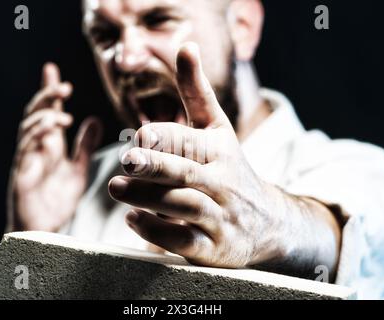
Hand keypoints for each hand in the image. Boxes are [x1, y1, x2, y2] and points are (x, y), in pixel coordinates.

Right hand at [9, 63, 101, 231]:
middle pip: (36, 114)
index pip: (49, 112)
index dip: (48, 91)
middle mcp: (37, 149)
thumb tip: (94, 119)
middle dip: (46, 96)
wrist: (45, 232)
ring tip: (63, 113)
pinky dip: (37, 136)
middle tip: (62, 84)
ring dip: (44, 116)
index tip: (52, 70)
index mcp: (50, 146)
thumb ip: (84, 147)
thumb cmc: (58, 201)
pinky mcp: (22, 175)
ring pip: (28, 128)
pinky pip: (25, 150)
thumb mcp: (78, 170)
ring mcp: (28, 160)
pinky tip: (51, 130)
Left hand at [109, 43, 339, 274]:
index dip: (162, 138)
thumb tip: (186, 45)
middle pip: (187, 172)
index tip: (139, 138)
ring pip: (184, 206)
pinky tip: (133, 219)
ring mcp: (219, 216)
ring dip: (149, 197)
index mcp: (220, 150)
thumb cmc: (230, 168)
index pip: (189, 140)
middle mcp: (222, 182)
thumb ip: (196, 92)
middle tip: (127, 159)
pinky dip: (156, 230)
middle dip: (156, 165)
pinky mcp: (212, 247)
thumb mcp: (217, 129)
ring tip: (116, 188)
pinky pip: (183, 240)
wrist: (267, 221)